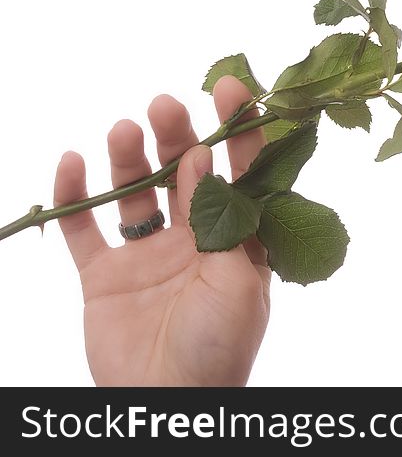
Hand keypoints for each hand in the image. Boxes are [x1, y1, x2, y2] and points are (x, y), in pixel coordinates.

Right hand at [53, 75, 270, 385]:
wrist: (168, 402)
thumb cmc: (219, 345)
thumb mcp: (238, 281)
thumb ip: (222, 219)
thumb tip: (205, 158)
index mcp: (237, 240)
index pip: (241, 173)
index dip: (239, 129)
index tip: (233, 86)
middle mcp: (194, 239)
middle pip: (183, 173)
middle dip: (176, 136)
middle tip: (165, 105)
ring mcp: (148, 255)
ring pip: (135, 192)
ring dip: (127, 159)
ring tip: (123, 130)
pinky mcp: (106, 275)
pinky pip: (85, 230)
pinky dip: (75, 197)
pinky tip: (73, 163)